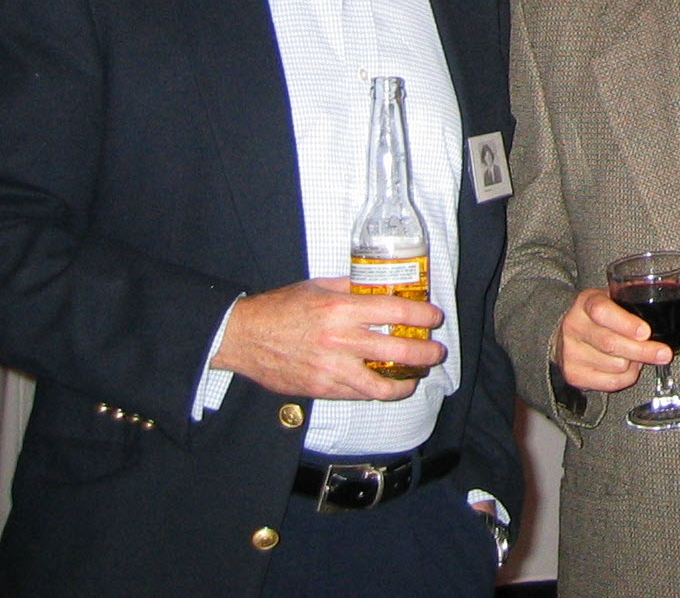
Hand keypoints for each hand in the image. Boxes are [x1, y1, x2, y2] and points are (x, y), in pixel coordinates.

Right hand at [212, 277, 445, 400]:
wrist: (243, 337)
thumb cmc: (281, 308)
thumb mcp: (318, 286)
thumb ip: (352, 287)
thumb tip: (382, 285)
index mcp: (341, 309)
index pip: (397, 312)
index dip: (423, 315)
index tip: (434, 317)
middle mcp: (341, 340)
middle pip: (400, 350)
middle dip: (427, 353)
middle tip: (435, 351)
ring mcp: (332, 368)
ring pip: (383, 384)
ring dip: (407, 382)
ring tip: (416, 377)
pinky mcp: (322, 388)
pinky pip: (359, 394)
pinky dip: (377, 391)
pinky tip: (385, 384)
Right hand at [554, 287, 672, 391]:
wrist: (566, 335)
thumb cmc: (602, 316)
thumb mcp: (618, 298)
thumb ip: (652, 298)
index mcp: (587, 302)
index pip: (602, 311)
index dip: (625, 323)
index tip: (646, 331)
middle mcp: (575, 325)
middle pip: (611, 343)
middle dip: (643, 351)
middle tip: (664, 353)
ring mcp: (571, 351)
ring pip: (614, 365)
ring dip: (635, 363)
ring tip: (638, 355)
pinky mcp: (573, 373)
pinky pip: (609, 382)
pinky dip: (626, 377)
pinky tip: (628, 367)